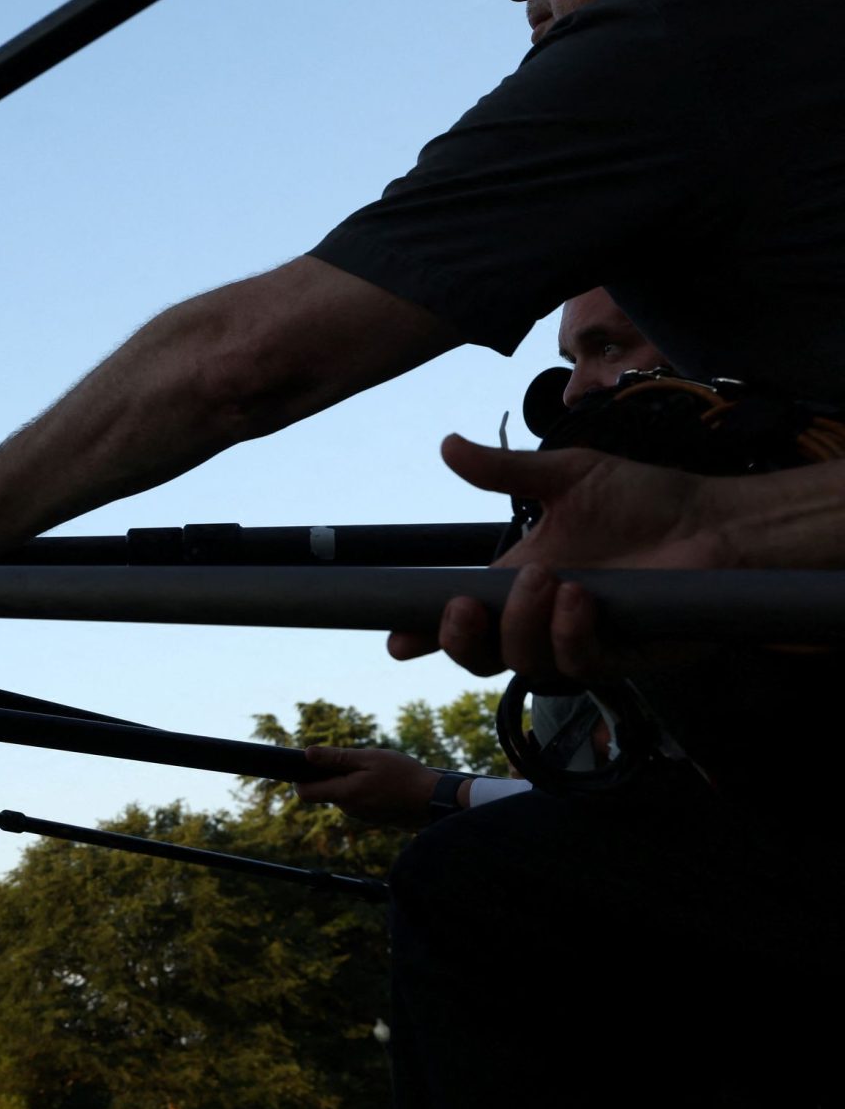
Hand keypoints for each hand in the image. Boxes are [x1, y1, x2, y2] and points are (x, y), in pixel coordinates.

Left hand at [293, 744, 445, 830]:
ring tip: (374, 769)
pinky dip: (364, 789)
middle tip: (354, 759)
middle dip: (332, 774)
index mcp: (345, 794)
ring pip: (344, 795)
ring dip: (351, 780)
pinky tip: (383, 781)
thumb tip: (307, 754)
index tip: (307, 764)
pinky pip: (360, 800)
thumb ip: (336, 758)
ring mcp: (362, 816)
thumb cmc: (404, 776)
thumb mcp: (369, 759)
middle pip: (326, 791)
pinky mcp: (375, 817)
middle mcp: (350, 810)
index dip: (300, 778)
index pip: (305, 793)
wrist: (435, 800)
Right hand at [384, 435, 726, 686]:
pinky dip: (570, 632)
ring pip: (526, 664)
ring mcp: (583, 641)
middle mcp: (543, 620)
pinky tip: (579, 598)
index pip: (464, 619)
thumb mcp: (567, 476)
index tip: (395, 638)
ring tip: (545, 578)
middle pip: (480, 658)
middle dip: (458, 640)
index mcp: (520, 583)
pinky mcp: (625, 656)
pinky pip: (582, 663)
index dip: (424, 632)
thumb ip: (505, 470)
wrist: (714, 520)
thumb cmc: (645, 500)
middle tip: (460, 607)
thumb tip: (447, 444)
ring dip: (521, 626)